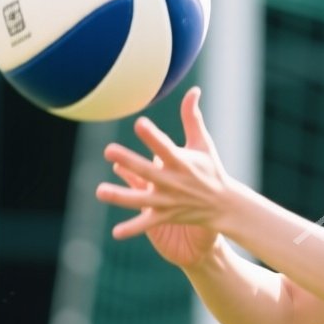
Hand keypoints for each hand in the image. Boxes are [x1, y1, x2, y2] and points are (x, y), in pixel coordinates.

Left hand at [95, 87, 235, 261]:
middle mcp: (173, 182)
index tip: (139, 123)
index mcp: (182, 162)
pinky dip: (133, 229)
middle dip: (128, 161)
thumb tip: (193, 90)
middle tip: (108, 150)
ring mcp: (168, 201)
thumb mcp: (204, 143)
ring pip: (140, 199)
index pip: (165, 147)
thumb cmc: (211, 169)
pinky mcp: (165, 216)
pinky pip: (147, 224)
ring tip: (100, 191)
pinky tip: (116, 233)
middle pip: (147, 171)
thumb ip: (192, 118)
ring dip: (121, 196)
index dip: (153, 136)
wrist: (224, 205)